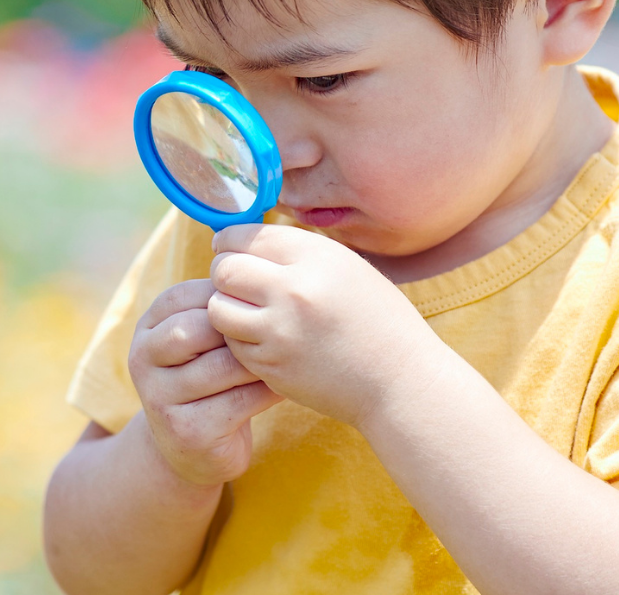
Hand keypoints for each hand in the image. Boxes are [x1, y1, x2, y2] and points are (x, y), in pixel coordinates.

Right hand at [128, 279, 282, 486]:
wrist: (193, 448)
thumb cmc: (209, 379)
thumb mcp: (201, 340)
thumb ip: (216, 307)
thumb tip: (257, 256)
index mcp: (147, 328)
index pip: (182, 295)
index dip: (225, 295)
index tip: (259, 301)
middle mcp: (143, 360)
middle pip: (195, 328)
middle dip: (238, 328)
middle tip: (274, 330)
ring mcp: (160, 399)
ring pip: (221, 366)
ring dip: (258, 360)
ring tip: (286, 355)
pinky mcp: (187, 432)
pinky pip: (238, 401)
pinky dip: (267, 390)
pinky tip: (283, 385)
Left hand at [206, 224, 447, 428]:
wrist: (400, 382)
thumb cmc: (377, 320)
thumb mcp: (347, 267)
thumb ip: (297, 251)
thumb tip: (245, 241)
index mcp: (317, 257)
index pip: (247, 236)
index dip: (230, 241)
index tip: (228, 249)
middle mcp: (295, 290)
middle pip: (224, 269)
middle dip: (224, 272)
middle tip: (235, 281)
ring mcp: (280, 331)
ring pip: (218, 307)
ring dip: (225, 306)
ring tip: (246, 310)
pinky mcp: (271, 365)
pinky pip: (232, 343)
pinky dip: (239, 339)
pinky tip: (263, 338)